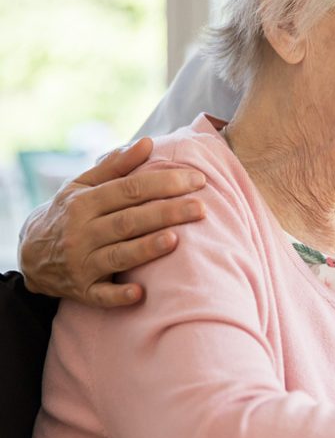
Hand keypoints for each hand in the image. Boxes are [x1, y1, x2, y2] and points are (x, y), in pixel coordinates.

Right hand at [19, 138, 206, 306]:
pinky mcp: (81, 290)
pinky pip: (101, 295)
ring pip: (118, 255)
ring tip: (176, 240)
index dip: (164, 183)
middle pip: (129, 220)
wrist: (29, 254)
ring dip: (146, 249)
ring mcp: (81, 262)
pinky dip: (119, 295)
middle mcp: (81, 232)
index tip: (198, 181)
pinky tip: (139, 293)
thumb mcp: (82, 186)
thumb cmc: (68, 213)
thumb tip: (147, 142)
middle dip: (166, 213)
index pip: (129, 189)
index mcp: (84, 202)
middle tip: (202, 208)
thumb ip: (116, 166)